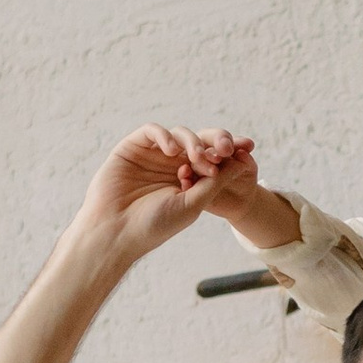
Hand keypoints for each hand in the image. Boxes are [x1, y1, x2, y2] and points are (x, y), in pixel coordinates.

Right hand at [74, 127, 251, 265]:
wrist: (116, 232)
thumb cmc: (155, 225)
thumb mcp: (194, 204)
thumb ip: (217, 182)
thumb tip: (243, 163)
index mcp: (187, 180)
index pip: (212, 159)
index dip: (228, 153)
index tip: (247, 151)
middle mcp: (170, 165)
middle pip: (198, 142)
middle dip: (215, 142)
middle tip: (227, 148)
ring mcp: (152, 156)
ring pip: (179, 134)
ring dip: (193, 141)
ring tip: (198, 157)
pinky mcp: (132, 148)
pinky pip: (151, 131)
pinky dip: (165, 135)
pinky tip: (173, 150)